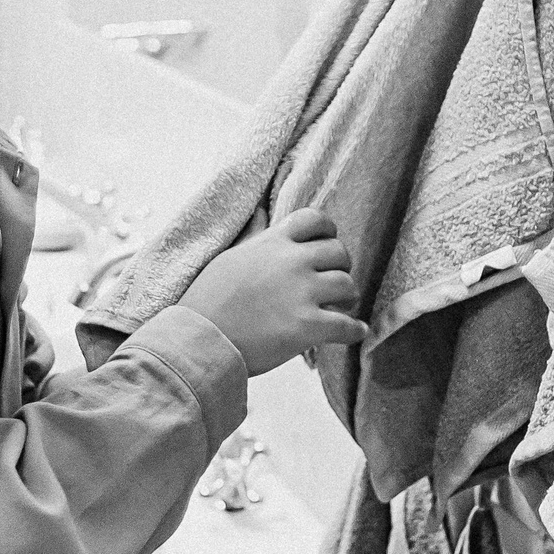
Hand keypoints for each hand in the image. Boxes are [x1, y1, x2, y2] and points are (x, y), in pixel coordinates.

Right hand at [177, 207, 363, 375]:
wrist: (198, 339)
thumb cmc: (207, 301)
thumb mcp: (231, 257)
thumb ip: (256, 238)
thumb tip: (262, 213)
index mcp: (273, 242)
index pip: (315, 219)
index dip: (328, 232)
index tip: (328, 244)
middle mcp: (292, 262)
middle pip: (339, 252)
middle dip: (340, 267)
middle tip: (334, 284)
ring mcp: (302, 293)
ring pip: (348, 285)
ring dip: (349, 298)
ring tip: (342, 308)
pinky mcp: (308, 326)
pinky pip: (348, 325)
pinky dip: (355, 330)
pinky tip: (354, 331)